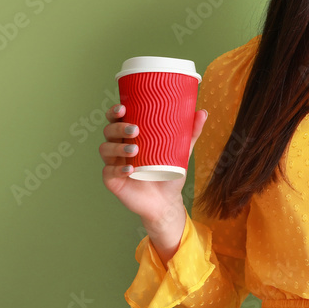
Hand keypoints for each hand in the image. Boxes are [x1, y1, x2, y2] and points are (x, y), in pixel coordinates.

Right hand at [99, 104, 207, 228]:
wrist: (166, 200)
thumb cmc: (169, 171)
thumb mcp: (182, 151)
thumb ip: (191, 132)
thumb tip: (203, 112)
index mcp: (130, 136)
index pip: (117, 119)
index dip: (115, 111)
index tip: (123, 107)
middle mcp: (119, 147)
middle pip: (109, 131)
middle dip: (118, 127)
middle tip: (135, 130)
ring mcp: (114, 163)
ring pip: (105, 149)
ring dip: (118, 147)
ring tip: (135, 150)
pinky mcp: (112, 180)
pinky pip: (108, 172)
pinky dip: (118, 169)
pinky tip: (129, 169)